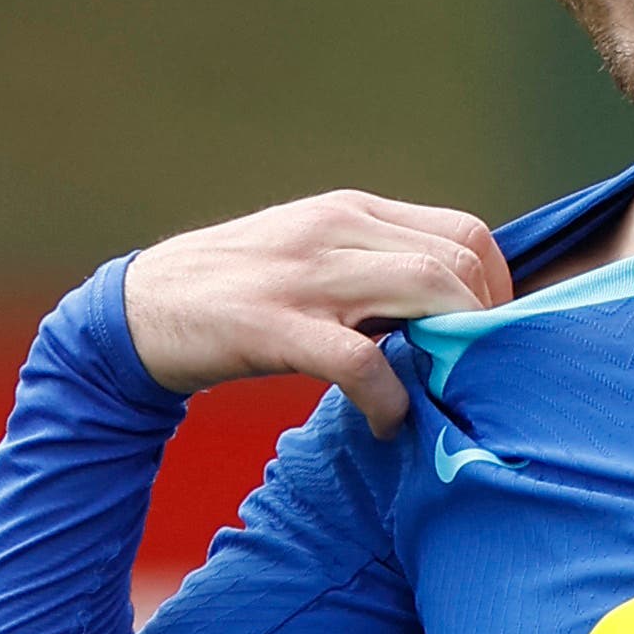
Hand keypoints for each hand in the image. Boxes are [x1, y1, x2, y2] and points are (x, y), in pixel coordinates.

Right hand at [122, 190, 511, 436]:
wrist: (137, 312)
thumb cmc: (238, 294)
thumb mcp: (314, 259)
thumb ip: (375, 268)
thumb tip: (452, 310)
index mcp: (351, 212)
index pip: (462, 229)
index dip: (496, 285)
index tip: (494, 335)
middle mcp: (335, 229)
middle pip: (457, 257)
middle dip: (487, 319)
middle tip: (479, 371)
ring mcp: (305, 275)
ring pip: (424, 289)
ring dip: (453, 346)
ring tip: (445, 389)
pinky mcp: (274, 325)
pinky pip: (361, 360)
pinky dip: (389, 397)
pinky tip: (387, 422)